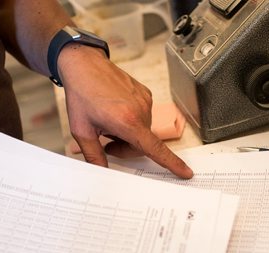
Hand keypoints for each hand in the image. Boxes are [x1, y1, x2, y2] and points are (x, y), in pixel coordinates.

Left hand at [57, 44, 193, 178]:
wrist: (84, 64)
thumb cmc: (81, 94)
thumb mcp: (82, 130)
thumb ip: (93, 155)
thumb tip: (100, 172)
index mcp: (128, 122)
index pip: (155, 149)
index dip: (172, 163)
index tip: (186, 172)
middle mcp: (141, 111)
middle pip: (144, 144)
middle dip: (127, 148)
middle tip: (107, 143)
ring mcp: (145, 100)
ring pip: (143, 131)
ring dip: (129, 134)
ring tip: (109, 123)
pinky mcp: (145, 93)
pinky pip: (143, 116)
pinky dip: (131, 121)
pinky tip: (115, 113)